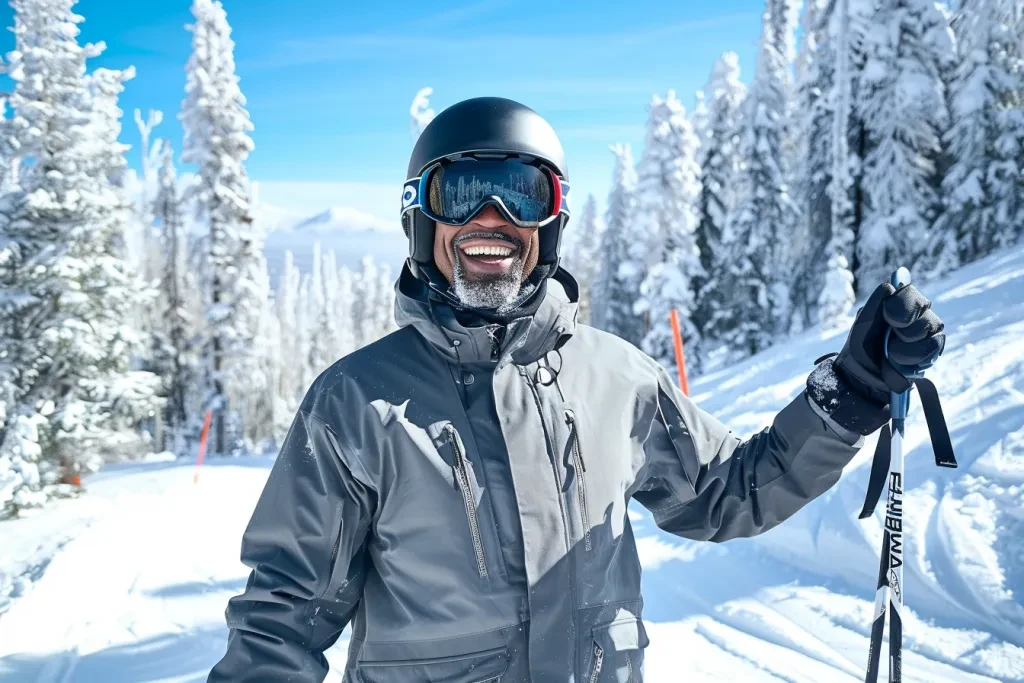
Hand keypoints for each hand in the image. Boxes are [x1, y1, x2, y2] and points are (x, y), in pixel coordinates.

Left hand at [834, 281, 945, 405]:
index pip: (912, 294)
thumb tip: (893, 281)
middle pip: (926, 314)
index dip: (905, 306)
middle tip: (889, 340)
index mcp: (897, 305)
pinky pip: (932, 350)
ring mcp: (926, 335)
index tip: (889, 319)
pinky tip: (900, 364)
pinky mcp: (930, 354)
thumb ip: (877, 302)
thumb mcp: (863, 322)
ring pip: (930, 332)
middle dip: (905, 330)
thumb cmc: (860, 346)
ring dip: (906, 347)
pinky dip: (912, 359)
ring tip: (891, 355)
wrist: (862, 377)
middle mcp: (915, 317)